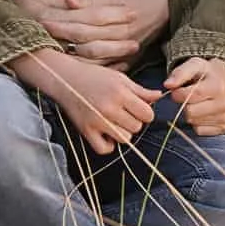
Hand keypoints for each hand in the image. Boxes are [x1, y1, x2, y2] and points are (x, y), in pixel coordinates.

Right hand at [10, 49, 159, 155]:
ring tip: (114, 122)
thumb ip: (140, 90)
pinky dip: (108, 145)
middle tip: (123, 113)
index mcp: (120, 93)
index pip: (147, 114)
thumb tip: (159, 96)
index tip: (136, 108)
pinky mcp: (86, 131)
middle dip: (133, 121)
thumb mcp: (120, 78)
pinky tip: (105, 133)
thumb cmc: (94, 76)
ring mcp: (97, 121)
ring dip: (122, 132)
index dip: (145, 112)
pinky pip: (105, 149)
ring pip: (125, 139)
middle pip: (137, 127)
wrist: (65, 78)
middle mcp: (110, 108)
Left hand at [12, 0, 170, 67]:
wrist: (163, 9)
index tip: (42, 22)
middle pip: (86, 42)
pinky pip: (105, 68)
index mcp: (115, 16)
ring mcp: (124, 49)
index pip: (83, 23)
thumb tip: (66, 0)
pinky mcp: (127, 59)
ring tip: (51, 54)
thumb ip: (89, 1)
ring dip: (72, 58)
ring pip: (95, 58)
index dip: (62, 24)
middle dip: (62, 41)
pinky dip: (89, 69)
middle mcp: (120, 35)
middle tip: (40, 38)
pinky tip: (72, 69)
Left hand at [164, 56, 224, 134]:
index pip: (191, 96)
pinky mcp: (224, 127)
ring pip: (194, 123)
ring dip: (190, 114)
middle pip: (191, 113)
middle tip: (188, 97)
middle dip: (184, 105)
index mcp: (217, 86)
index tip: (177, 90)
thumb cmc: (204, 73)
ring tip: (197, 103)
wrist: (221, 79)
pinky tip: (202, 112)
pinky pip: (200, 131)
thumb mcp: (193, 65)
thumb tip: (168, 85)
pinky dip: (197, 123)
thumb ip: (180, 73)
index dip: (178, 94)